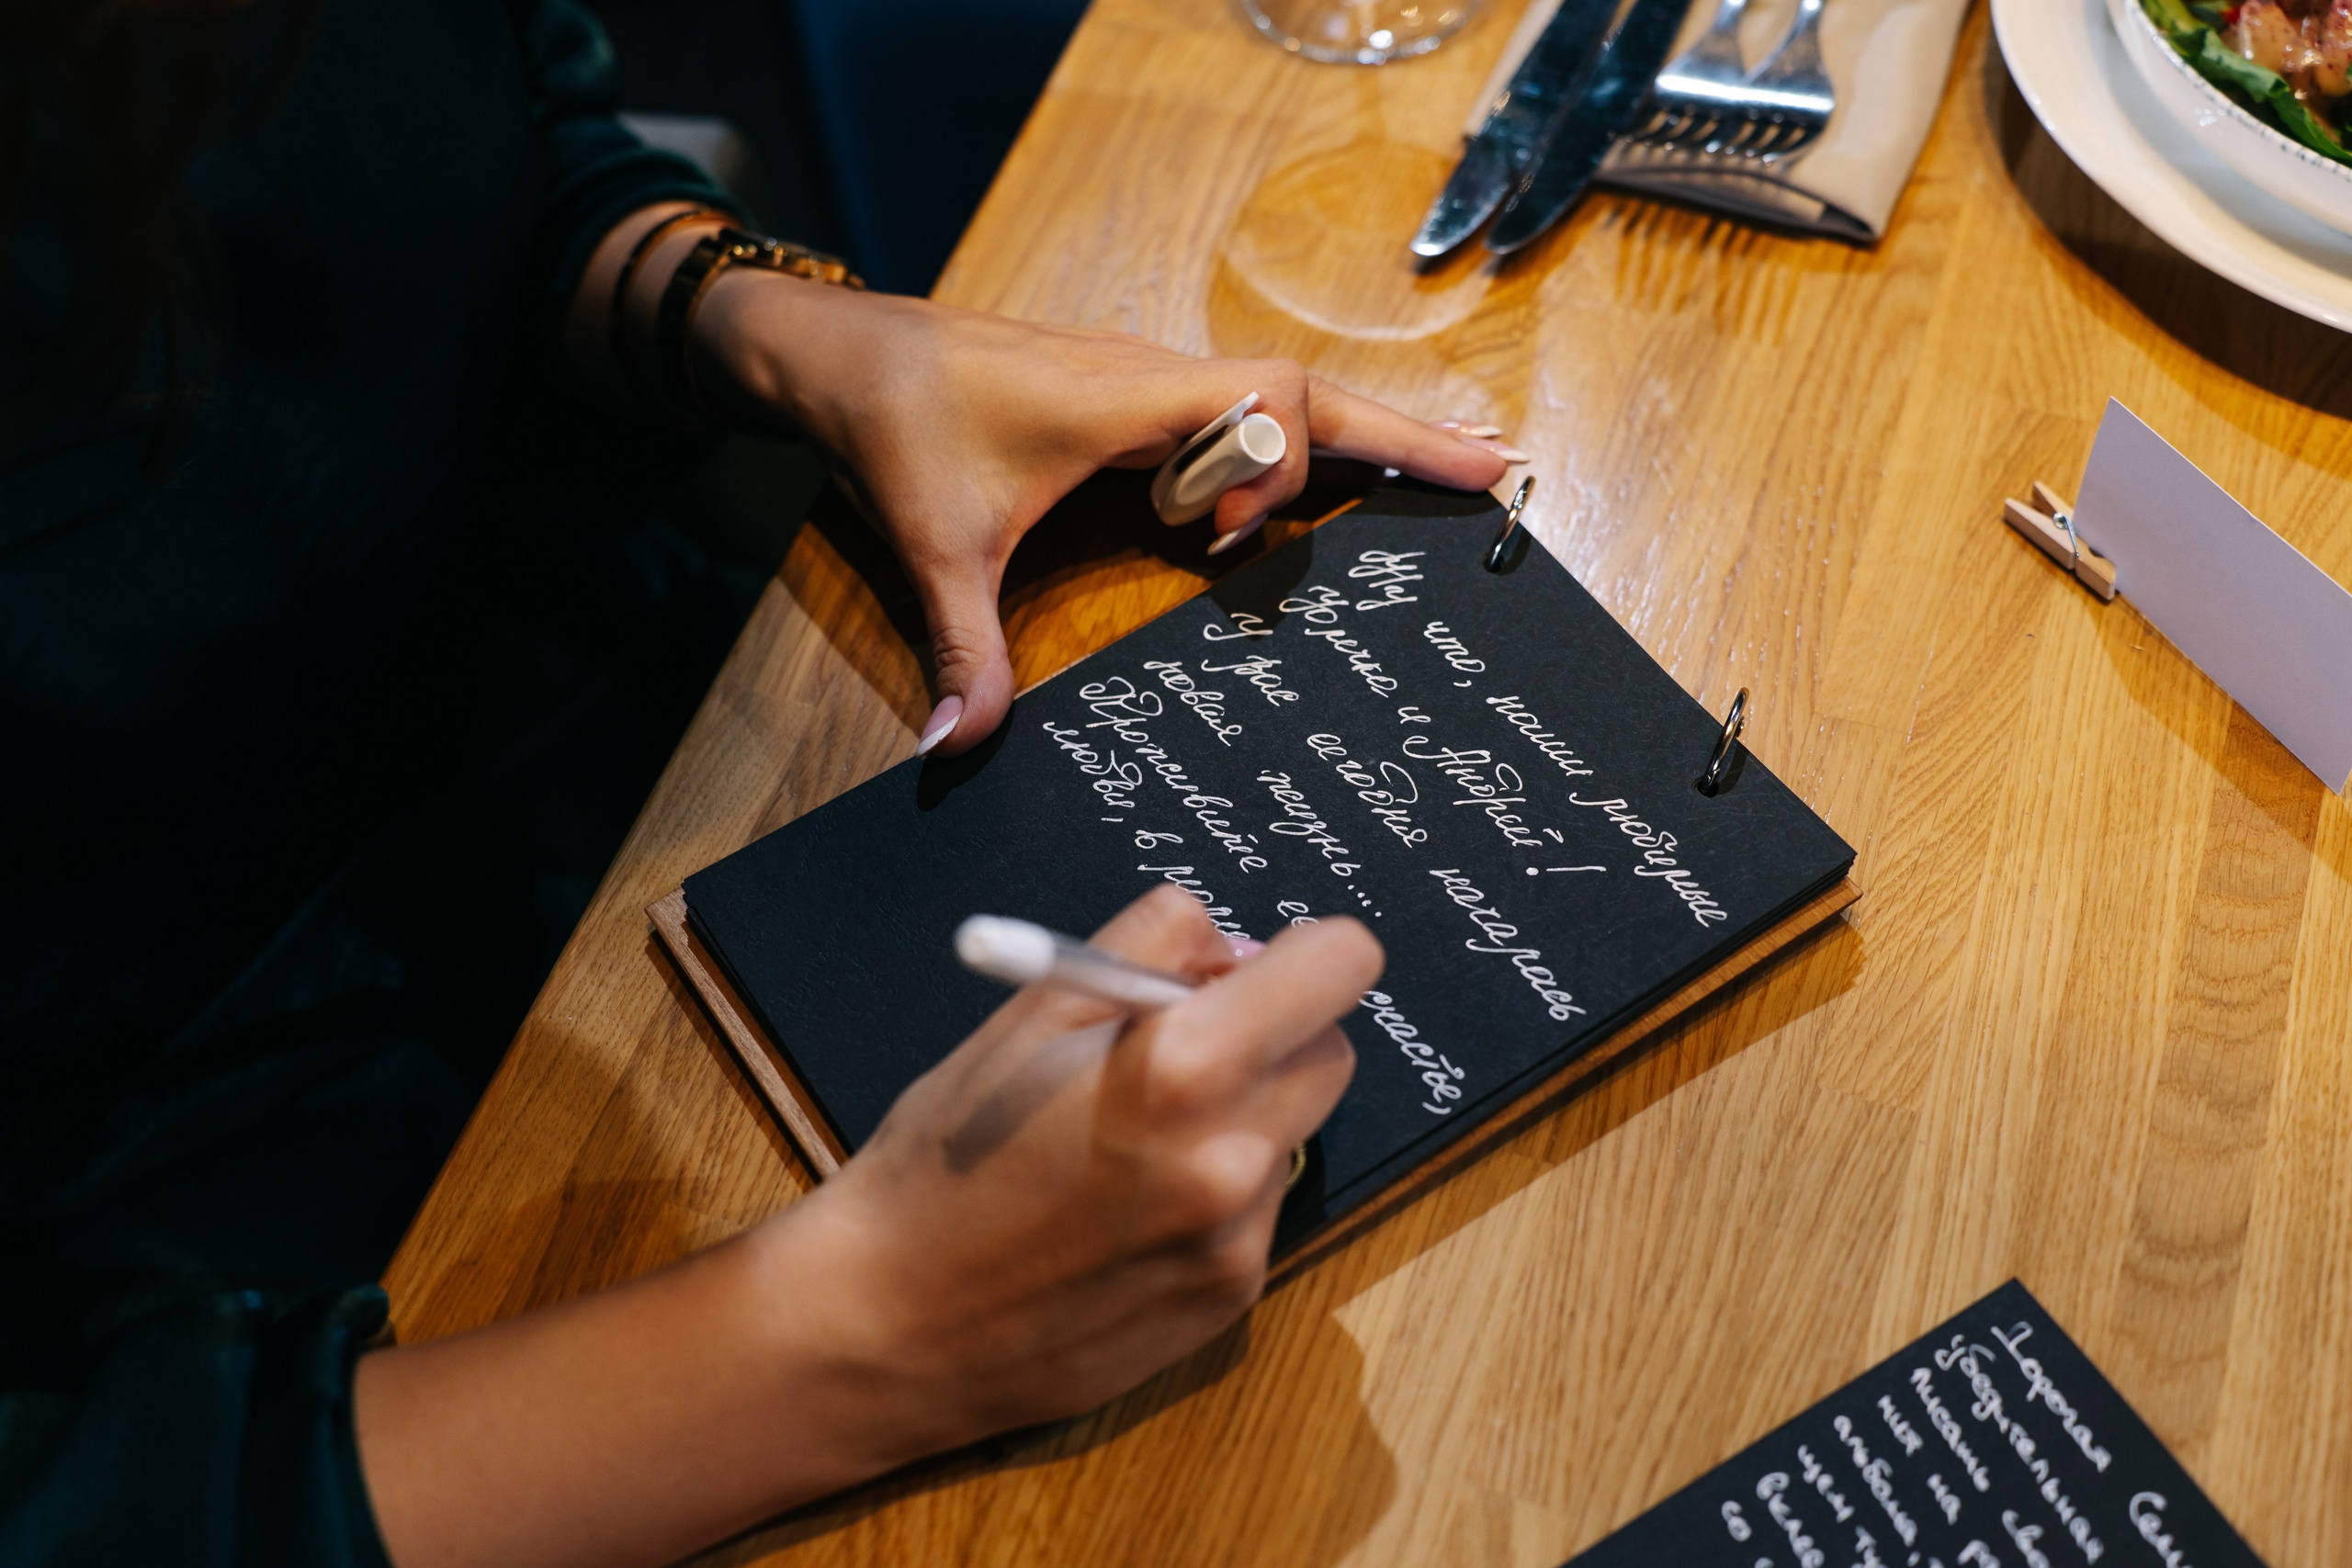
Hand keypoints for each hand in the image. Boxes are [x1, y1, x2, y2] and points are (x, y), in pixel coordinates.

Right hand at [354, 885, 1379, 1567]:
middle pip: (1331, 1047)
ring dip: (1246, 1108)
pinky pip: (1256, 1215)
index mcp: (1181, 1071)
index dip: (1312, 943)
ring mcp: (1237, 1254)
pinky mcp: (1221, 1317)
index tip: (1283, 943)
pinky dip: (1216, 1192)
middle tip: (1179, 1026)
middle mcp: (1238, 1164)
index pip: (1333, 965)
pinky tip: (1114, 1209)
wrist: (862, 1338)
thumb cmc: (909, 1159)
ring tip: (1129, 1125)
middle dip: (1270, 1024)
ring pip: (1300, 1134)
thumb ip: (1129, 950)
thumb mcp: (1006, 1019)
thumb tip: (1213, 921)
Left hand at [694, 278, 1525, 756]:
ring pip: (1281, 397)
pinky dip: (1293, 447)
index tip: (1224, 542)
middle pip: (1312, 390)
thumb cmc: (891, 421)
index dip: (1280, 467)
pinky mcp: (1131, 404)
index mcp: (1129, 397)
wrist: (839, 348)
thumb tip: (961, 750)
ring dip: (1353, 436)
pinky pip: (1242, 414)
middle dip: (1405, 433)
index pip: (1270, 395)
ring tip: (1445, 473)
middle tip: (1497, 473)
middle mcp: (1155, 381)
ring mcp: (1148, 388)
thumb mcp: (931, 542)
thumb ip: (961, 647)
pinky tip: (1310, 488)